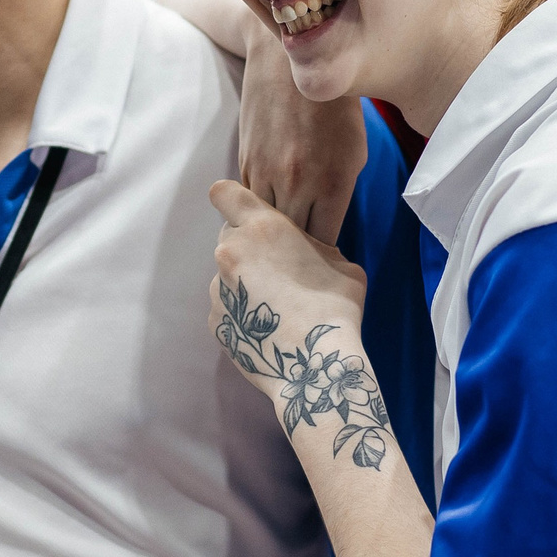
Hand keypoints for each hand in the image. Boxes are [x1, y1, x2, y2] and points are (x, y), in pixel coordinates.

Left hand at [209, 181, 390, 467]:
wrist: (316, 364)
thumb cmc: (336, 306)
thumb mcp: (341, 262)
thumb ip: (315, 245)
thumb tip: (308, 248)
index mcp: (262, 227)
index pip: (225, 192)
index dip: (233, 199)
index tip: (245, 210)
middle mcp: (231, 251)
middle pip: (230, 236)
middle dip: (248, 247)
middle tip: (277, 270)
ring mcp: (217, 288)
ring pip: (227, 275)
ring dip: (245, 283)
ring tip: (276, 307)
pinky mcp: (215, 320)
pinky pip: (227, 307)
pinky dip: (241, 313)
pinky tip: (267, 329)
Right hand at [239, 31, 366, 244]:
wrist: (290, 63)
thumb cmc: (335, 108)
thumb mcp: (355, 152)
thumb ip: (340, 195)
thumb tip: (325, 232)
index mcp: (333, 184)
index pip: (324, 244)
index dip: (323, 258)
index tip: (323, 262)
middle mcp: (297, 183)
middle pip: (291, 244)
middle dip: (295, 256)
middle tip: (298, 263)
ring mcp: (267, 174)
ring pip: (263, 227)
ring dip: (270, 237)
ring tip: (277, 246)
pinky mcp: (245, 163)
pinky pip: (249, 203)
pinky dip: (255, 213)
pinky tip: (262, 219)